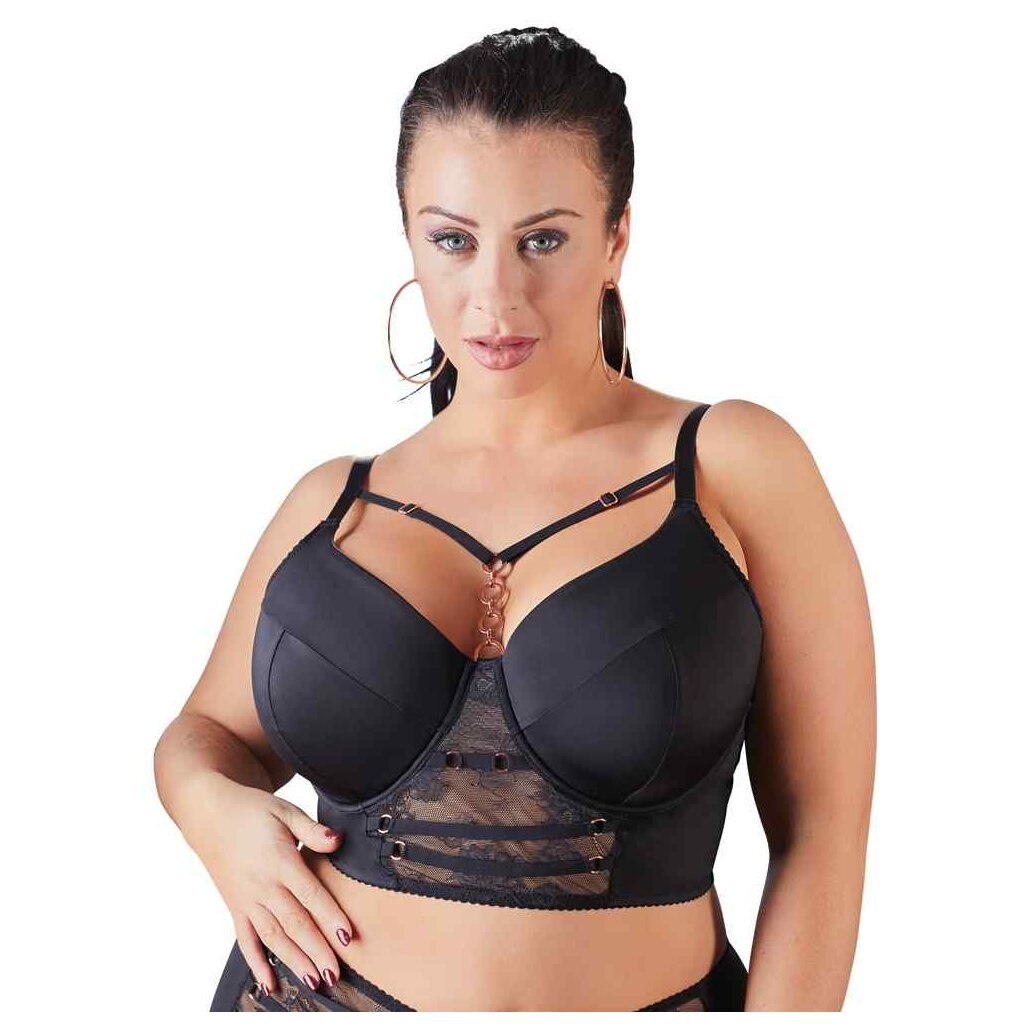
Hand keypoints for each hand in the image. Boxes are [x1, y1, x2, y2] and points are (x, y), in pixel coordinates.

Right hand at [186, 773, 353, 995]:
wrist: (209, 814)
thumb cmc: (252, 811)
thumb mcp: (284, 810)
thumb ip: (312, 829)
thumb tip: (337, 840)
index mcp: (280, 860)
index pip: (310, 893)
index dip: (329, 916)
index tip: (347, 937)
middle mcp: (263, 885)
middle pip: (294, 922)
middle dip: (316, 950)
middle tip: (335, 974)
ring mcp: (247, 900)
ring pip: (273, 937)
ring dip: (293, 961)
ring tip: (313, 982)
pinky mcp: (235, 908)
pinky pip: (246, 941)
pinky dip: (257, 964)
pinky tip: (270, 985)